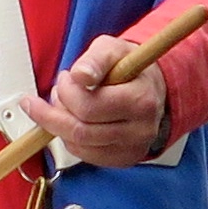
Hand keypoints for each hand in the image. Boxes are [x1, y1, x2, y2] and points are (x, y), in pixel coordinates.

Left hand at [23, 34, 168, 169]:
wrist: (152, 88)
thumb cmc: (130, 67)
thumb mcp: (113, 49)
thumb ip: (95, 59)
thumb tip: (80, 75)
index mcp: (141, 100)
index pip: (89, 107)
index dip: (66, 92)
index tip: (65, 76)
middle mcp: (140, 130)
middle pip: (80, 131)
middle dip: (55, 111)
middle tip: (55, 92)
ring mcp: (132, 148)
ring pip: (78, 145)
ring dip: (59, 124)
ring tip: (64, 103)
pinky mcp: (124, 159)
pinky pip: (84, 155)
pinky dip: (69, 137)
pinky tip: (73, 119)